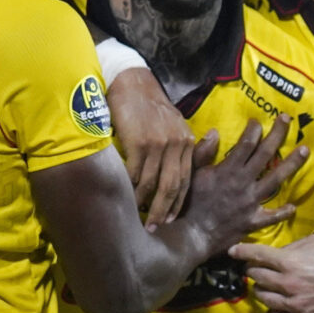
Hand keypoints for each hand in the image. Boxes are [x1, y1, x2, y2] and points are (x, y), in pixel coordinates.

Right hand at [108, 67, 199, 225]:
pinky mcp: (140, 142)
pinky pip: (136, 173)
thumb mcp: (173, 125)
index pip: (186, 180)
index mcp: (187, 142)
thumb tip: (177, 174)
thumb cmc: (149, 108)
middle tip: (155, 229)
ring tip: (138, 219)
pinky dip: (131, 189)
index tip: (172, 221)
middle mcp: (177, 144)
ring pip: (153, 183)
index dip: (179, 203)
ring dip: (145, 204)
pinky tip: (126, 200)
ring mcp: (159, 144)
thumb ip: (179, 148)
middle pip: (172, 186)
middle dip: (164, 211)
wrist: (131, 83)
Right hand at [181, 116, 305, 252]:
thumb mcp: (191, 174)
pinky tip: (293, 206)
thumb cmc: (189, 203)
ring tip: (305, 150)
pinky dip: (282, 212)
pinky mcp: (252, 221)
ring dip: (291, 164)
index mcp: (228, 170)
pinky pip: (271, 217)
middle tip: (288, 120)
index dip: (254, 129)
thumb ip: (203, 152)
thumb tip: (215, 132)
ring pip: (275, 180)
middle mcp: (243, 183)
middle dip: (277, 135)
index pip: (246, 144)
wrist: (191, 234)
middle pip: (265, 155)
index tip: (257, 121)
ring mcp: (250, 202)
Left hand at [234, 225, 313, 312]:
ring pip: (262, 298)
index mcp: (289, 261)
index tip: (234, 251)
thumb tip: (274, 253)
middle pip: (255, 276)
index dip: (241, 251)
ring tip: (271, 287)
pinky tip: (279, 310)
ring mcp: (294, 304)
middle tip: (259, 268)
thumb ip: (291, 247)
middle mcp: (288, 282)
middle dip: (255, 270)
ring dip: (263, 290)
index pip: (256, 255)